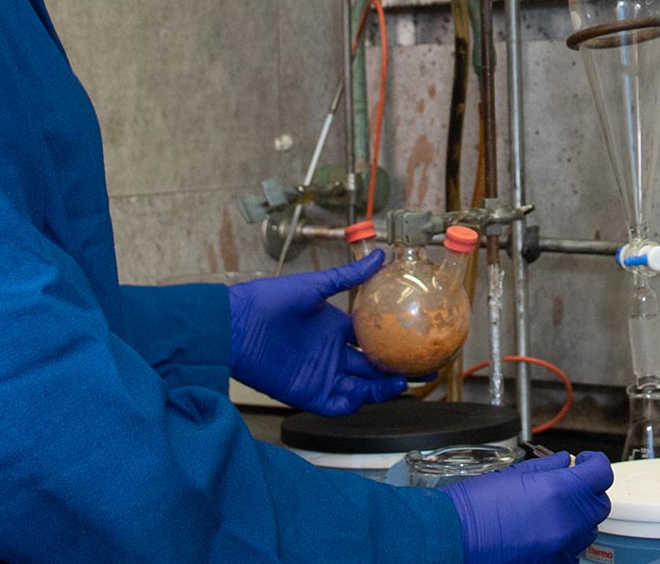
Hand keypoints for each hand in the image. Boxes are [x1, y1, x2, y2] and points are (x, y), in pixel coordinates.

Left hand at [225, 251, 407, 415]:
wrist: (236, 324)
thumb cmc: (268, 300)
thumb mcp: (313, 286)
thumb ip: (347, 276)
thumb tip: (382, 256)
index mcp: (336, 327)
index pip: (373, 340)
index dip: (396, 343)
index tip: (420, 343)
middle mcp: (332, 353)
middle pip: (372, 368)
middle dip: (397, 371)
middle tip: (423, 371)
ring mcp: (321, 374)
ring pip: (360, 388)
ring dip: (379, 390)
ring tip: (400, 384)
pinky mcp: (307, 392)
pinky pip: (336, 404)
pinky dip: (351, 403)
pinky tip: (363, 394)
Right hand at [443, 452, 613, 563]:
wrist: (455, 536)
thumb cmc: (475, 506)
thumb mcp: (513, 474)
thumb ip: (546, 467)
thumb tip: (563, 462)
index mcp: (560, 491)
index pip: (601, 473)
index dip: (594, 463)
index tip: (585, 462)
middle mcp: (567, 521)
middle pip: (599, 504)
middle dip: (588, 492)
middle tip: (568, 485)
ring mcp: (562, 547)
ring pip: (587, 530)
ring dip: (577, 518)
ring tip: (551, 511)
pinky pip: (571, 551)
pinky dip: (564, 541)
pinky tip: (542, 532)